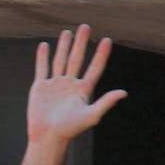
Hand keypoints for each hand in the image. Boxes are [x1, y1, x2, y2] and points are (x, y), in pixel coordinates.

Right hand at [27, 25, 126, 144]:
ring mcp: (55, 85)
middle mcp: (70, 84)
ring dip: (64, 46)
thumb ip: (106, 102)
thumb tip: (123, 92)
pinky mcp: (40, 88)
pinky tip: (44, 45)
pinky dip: (42, 57)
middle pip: (77, 59)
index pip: (95, 68)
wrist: (47, 137)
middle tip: (85, 27)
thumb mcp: (91, 115)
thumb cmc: (70, 129)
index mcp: (83, 89)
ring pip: (60, 60)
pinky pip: (42, 69)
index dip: (101, 54)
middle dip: (81, 43)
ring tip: (67, 32)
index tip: (106, 40)